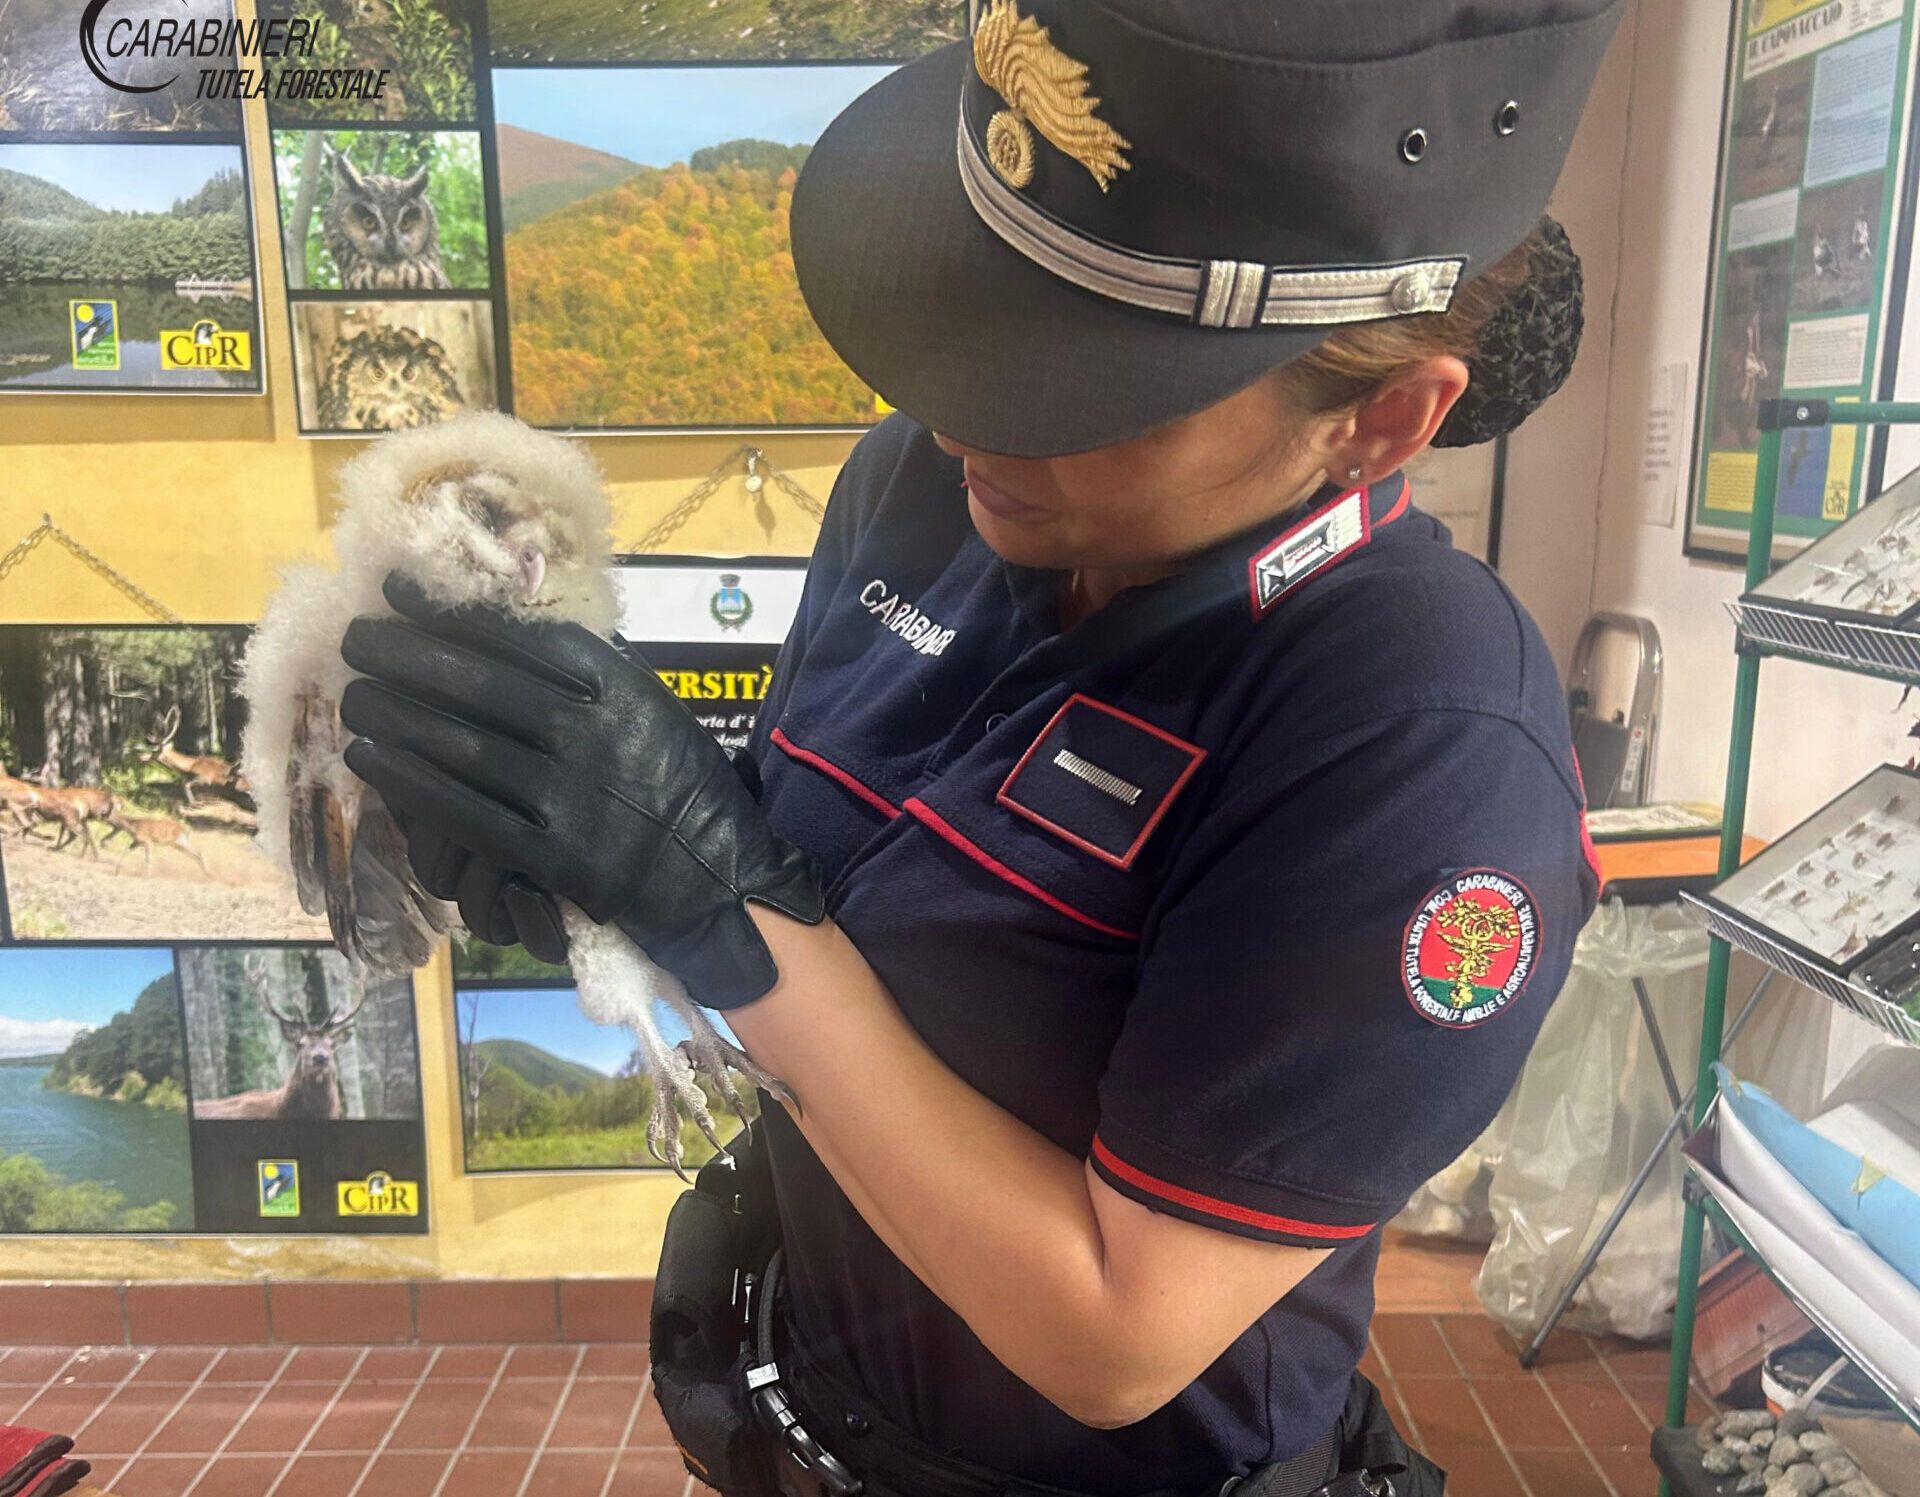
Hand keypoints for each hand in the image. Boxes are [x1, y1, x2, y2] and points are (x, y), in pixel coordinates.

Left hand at [339, 574, 823, 1007]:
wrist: (715, 874)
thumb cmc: (677, 784)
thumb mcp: (650, 708)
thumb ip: (591, 673)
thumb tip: (510, 625)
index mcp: (620, 689)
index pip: (521, 636)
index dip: (450, 611)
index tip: (400, 592)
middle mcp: (593, 734)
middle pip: (479, 684)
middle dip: (405, 657)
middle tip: (356, 640)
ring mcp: (572, 797)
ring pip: (462, 746)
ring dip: (396, 717)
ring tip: (354, 696)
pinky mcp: (554, 855)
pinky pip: (467, 813)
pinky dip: (412, 782)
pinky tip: (372, 758)